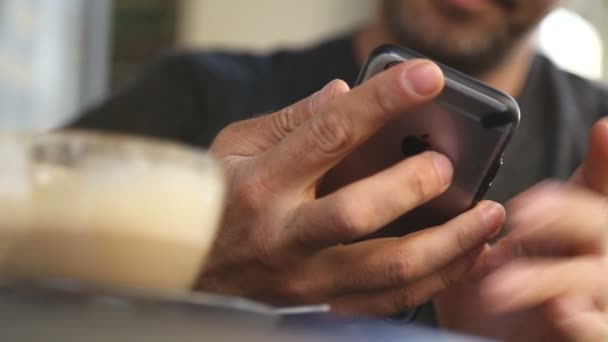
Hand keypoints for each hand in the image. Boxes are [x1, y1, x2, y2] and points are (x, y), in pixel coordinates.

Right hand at [198, 60, 504, 314]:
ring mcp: (304, 278)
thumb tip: (345, 94)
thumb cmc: (216, 200)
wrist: (192, 271)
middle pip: (359, 213)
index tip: (425, 77)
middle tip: (449, 165)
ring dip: (449, 244)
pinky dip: (437, 280)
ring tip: (488, 216)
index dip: (380, 101)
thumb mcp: (236, 148)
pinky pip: (389, 302)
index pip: (328, 134)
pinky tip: (465, 255)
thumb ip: (291, 120)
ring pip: (387, 270)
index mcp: (262, 183)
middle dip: (414, 185)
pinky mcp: (321, 305)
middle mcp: (283, 234)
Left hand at [436, 118, 607, 340]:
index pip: (592, 188)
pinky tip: (561, 311)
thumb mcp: (469, 257)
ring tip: (499, 283)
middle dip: (563, 213)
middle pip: (599, 221)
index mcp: (562, 231)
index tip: (602, 129)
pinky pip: (601, 328)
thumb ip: (463, 229)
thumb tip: (434, 186)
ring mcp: (596, 297)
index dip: (604, 159)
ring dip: (547, 275)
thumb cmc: (484, 303)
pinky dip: (583, 321)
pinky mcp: (595, 333)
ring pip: (596, 276)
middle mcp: (588, 257)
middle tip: (520, 213)